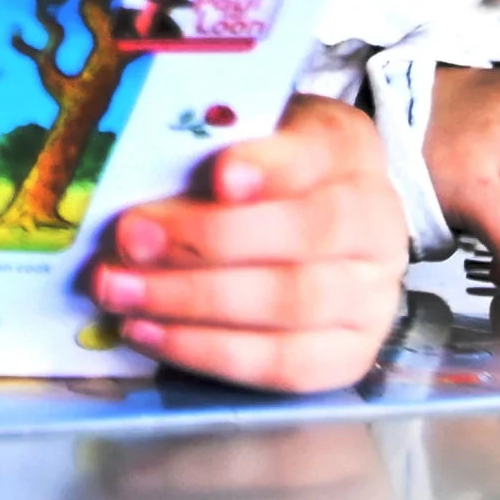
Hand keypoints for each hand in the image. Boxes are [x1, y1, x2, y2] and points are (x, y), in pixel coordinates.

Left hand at [94, 94, 407, 391]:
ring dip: (193, 301)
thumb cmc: (259, 174)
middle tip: (129, 240)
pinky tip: (149, 333)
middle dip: (207, 240)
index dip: (271, 167)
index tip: (219, 176)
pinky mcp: (351, 354)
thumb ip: (207, 145)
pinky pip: (282, 365)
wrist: (316, 222)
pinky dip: (208, 351)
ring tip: (122, 291)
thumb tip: (134, 171)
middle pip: (305, 235)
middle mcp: (377, 223)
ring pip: (291, 304)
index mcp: (347, 148)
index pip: (316, 152)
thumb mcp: (242, 135)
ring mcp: (373, 296)